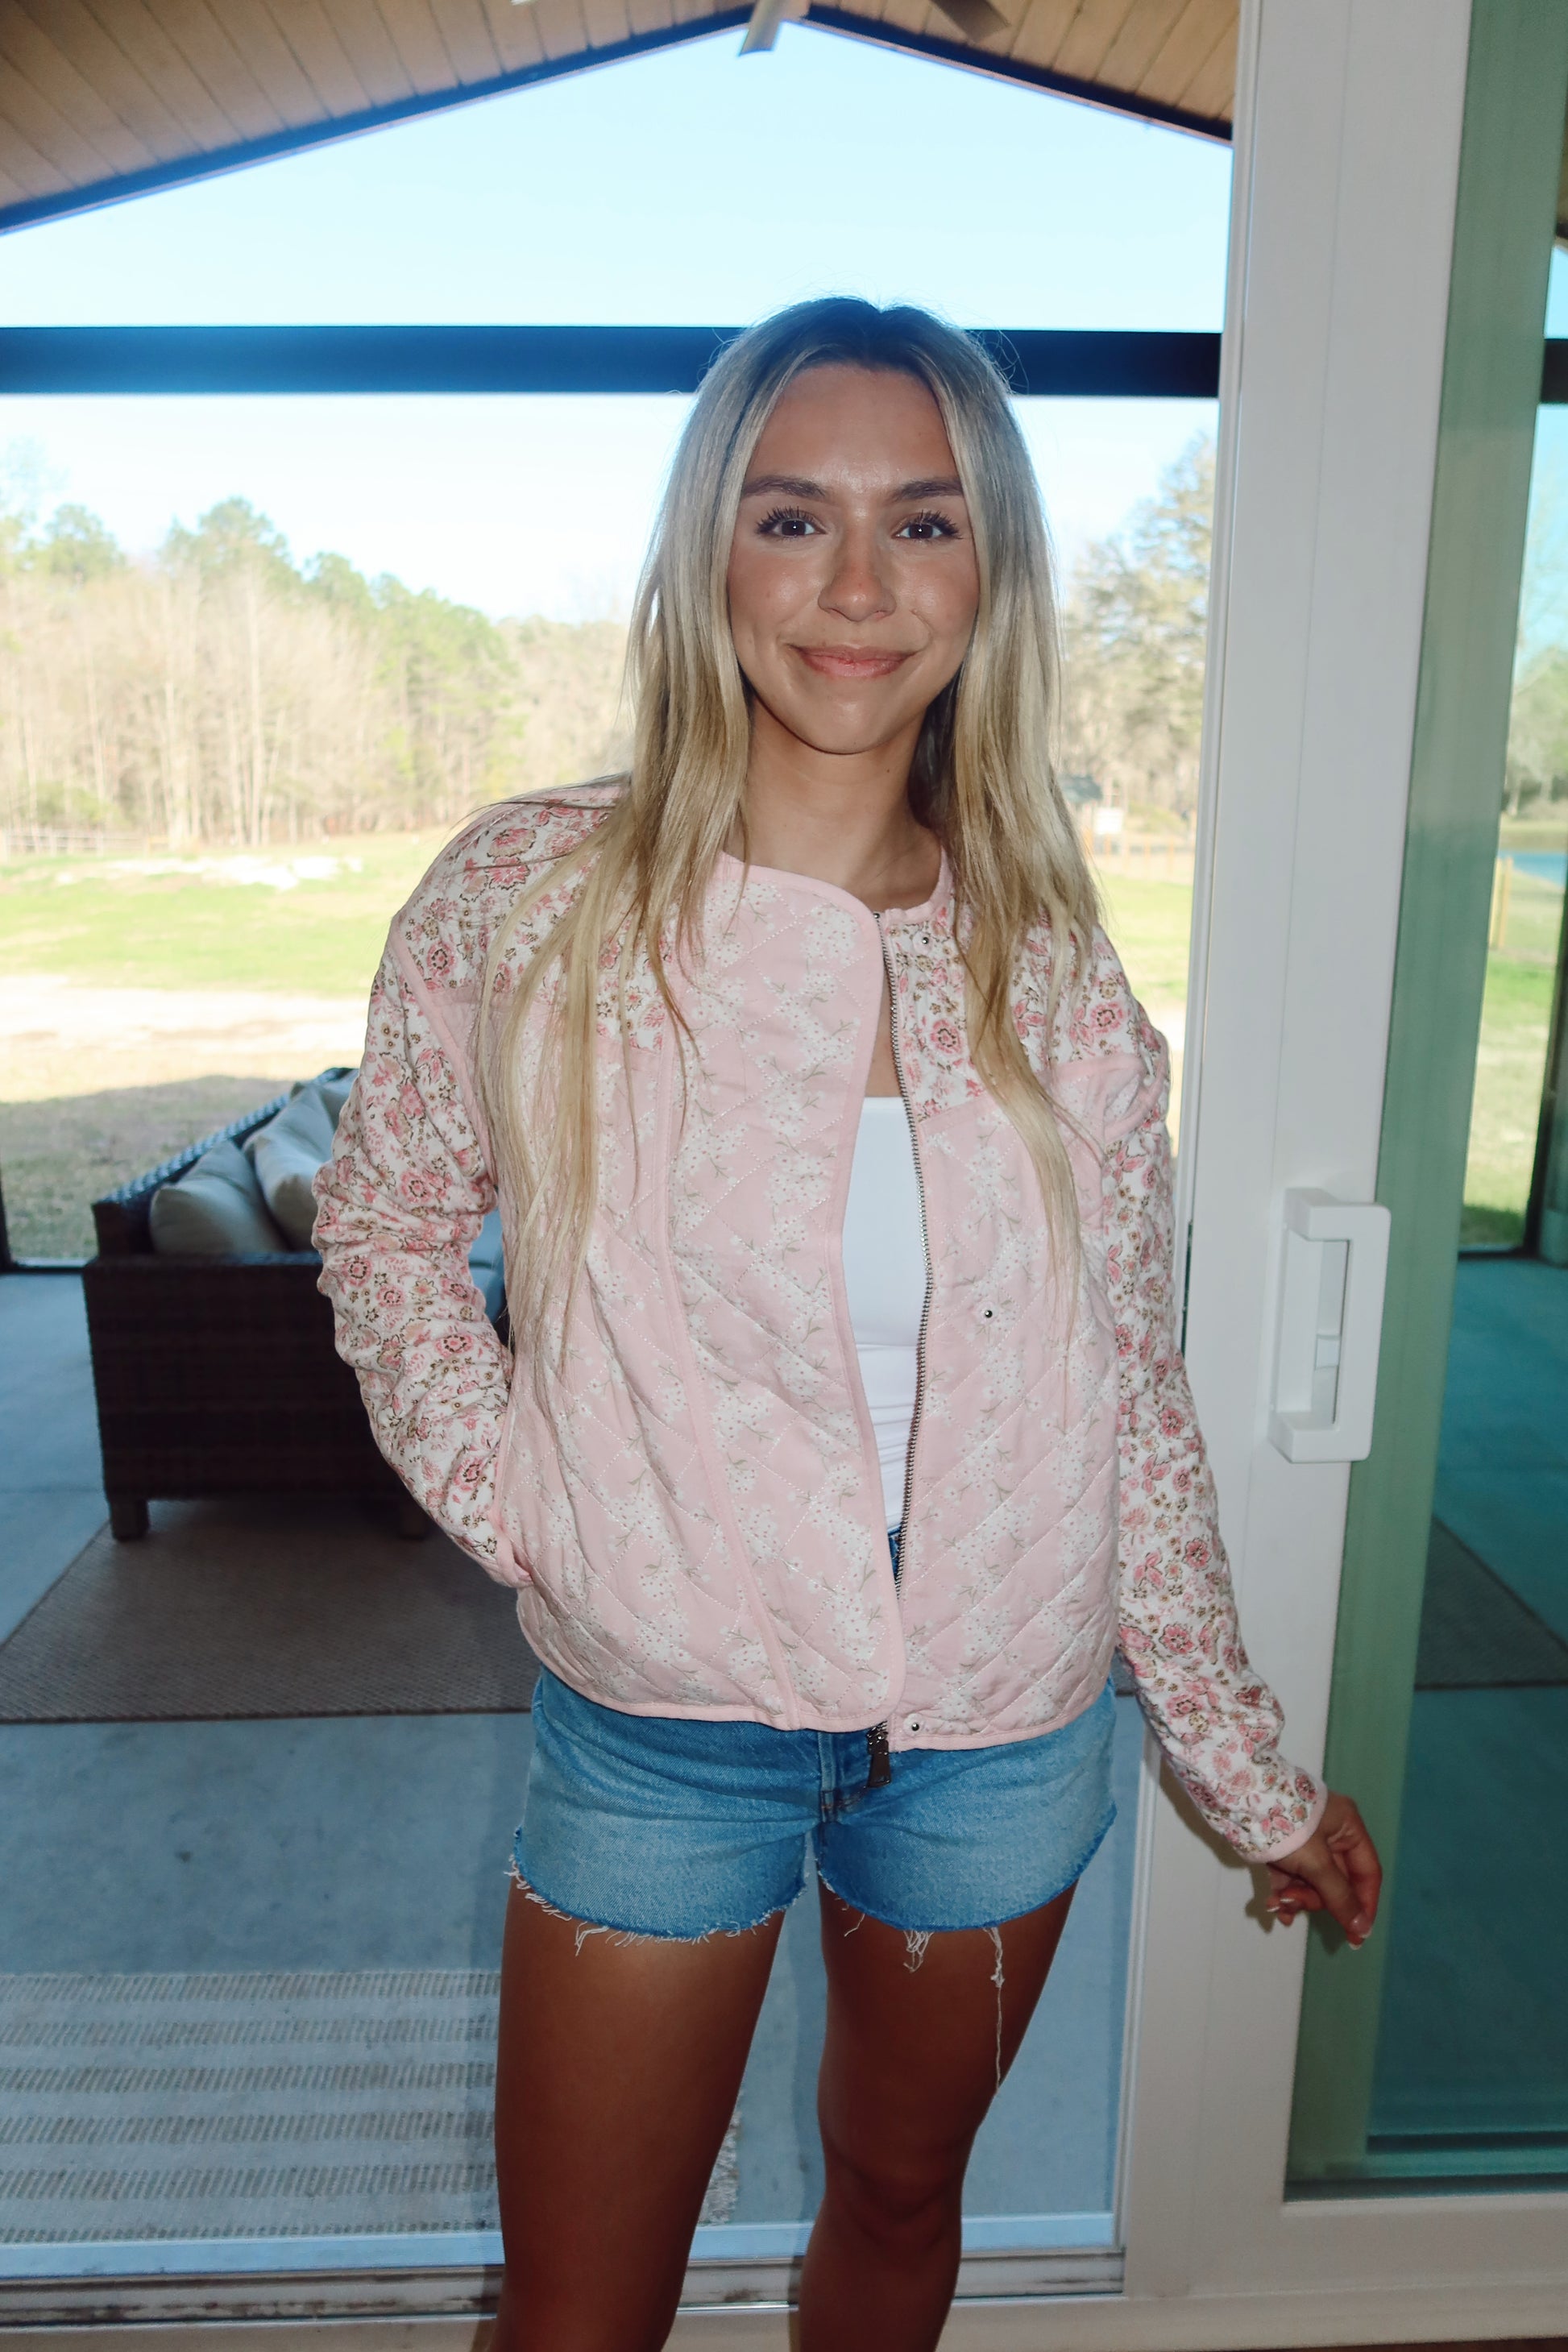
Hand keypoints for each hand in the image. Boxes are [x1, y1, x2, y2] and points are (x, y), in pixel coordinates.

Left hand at [1265, 1790, 1380, 1946]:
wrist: (1236, 1799)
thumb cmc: (1285, 1825)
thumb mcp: (1316, 1862)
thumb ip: (1339, 1897)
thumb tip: (1363, 1929)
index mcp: (1348, 1826)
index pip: (1367, 1873)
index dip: (1363, 1905)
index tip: (1356, 1936)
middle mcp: (1331, 1831)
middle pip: (1337, 1881)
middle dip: (1316, 1899)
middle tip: (1295, 1904)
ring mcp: (1307, 1839)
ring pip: (1313, 1882)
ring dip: (1297, 1897)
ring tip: (1276, 1903)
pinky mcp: (1284, 1846)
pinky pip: (1293, 1876)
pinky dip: (1285, 1891)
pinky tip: (1272, 1906)